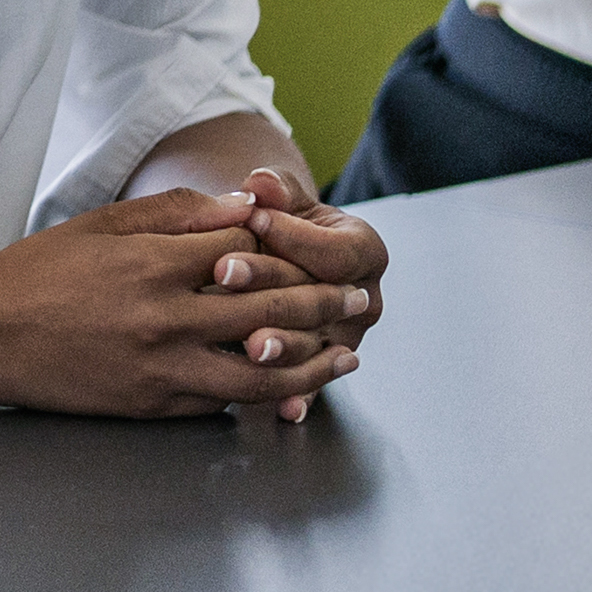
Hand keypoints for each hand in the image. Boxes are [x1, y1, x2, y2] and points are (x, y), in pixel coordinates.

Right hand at [0, 189, 365, 421]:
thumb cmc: (37, 271)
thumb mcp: (102, 224)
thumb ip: (175, 213)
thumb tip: (244, 206)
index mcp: (152, 261)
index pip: (245, 250)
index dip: (289, 247)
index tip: (324, 247)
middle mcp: (164, 315)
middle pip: (266, 307)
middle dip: (321, 302)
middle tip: (360, 301)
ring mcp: (160, 366)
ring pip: (259, 369)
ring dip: (311, 362)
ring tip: (346, 357)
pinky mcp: (151, 405)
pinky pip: (221, 401)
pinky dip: (261, 393)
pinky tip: (288, 387)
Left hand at [221, 165, 392, 389]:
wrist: (280, 257)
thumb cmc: (279, 222)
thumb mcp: (280, 201)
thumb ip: (276, 190)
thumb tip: (262, 182)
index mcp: (365, 252)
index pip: (336, 249)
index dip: (295, 234)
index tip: (254, 219)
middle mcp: (363, 299)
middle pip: (322, 297)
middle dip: (272, 284)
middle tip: (226, 272)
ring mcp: (345, 338)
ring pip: (317, 345)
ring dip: (285, 346)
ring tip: (250, 343)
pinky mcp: (323, 369)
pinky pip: (311, 385)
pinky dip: (299, 397)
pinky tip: (284, 409)